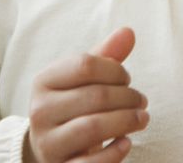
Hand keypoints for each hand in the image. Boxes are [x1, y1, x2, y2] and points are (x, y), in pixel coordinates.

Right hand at [24, 27, 149, 162]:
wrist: (48, 149)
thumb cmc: (72, 107)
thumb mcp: (82, 80)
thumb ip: (105, 56)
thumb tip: (128, 32)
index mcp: (44, 81)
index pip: (85, 64)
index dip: (115, 69)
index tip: (126, 79)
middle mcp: (40, 110)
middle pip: (95, 96)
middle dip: (128, 97)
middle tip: (142, 101)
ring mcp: (49, 142)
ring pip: (93, 127)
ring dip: (126, 121)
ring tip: (142, 118)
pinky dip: (114, 153)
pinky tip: (127, 143)